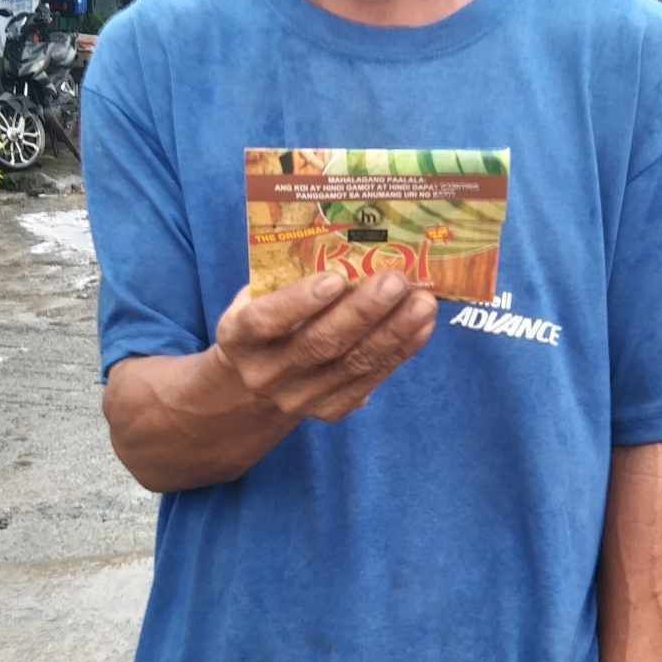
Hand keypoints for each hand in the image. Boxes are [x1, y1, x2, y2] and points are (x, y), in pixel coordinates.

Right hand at [213, 270, 437, 424]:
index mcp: (238, 337)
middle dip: (363, 311)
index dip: (299, 301)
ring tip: (422, 302)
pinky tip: (423, 326)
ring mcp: (297, 399)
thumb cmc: (266, 316)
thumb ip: (292, 277)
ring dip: (393, 332)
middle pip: (319, 344)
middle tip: (397, 281)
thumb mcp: (261, 295)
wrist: (253, 379)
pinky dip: (400, 352)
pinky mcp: (328, 411)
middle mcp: (265, 374)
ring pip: (352, 365)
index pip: (266, 320)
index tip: (334, 278)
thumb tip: (356, 249)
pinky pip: (369, 380)